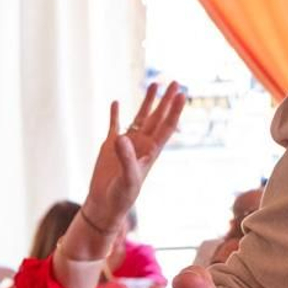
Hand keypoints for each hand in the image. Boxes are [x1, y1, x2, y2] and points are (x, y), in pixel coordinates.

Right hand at [80, 83, 185, 232]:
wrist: (105, 205)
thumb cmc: (121, 196)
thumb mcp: (127, 178)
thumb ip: (126, 157)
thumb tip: (122, 136)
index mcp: (150, 152)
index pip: (166, 126)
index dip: (175, 111)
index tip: (182, 94)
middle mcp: (141, 145)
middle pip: (157, 117)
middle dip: (166, 100)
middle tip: (175, 82)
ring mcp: (125, 144)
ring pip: (139, 117)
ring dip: (147, 102)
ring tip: (154, 84)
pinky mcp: (109, 146)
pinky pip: (114, 125)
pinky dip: (115, 114)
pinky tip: (116, 102)